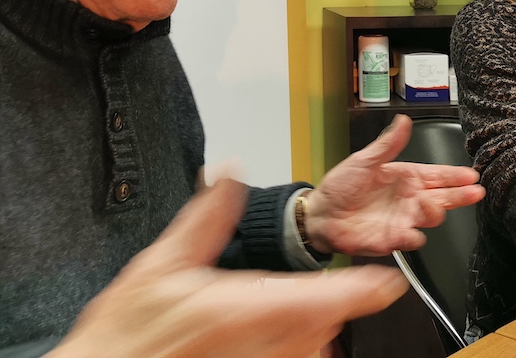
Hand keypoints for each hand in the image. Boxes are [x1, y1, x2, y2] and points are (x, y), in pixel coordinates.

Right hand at [54, 178, 409, 357]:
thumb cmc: (128, 333)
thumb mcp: (161, 263)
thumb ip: (205, 219)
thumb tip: (229, 174)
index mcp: (246, 309)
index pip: (325, 299)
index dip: (364, 290)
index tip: (387, 281)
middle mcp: (262, 346)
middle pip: (326, 326)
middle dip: (337, 303)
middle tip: (344, 284)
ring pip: (312, 350)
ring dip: (318, 329)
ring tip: (307, 309)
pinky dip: (297, 350)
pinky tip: (278, 337)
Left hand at [305, 114, 483, 255]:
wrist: (320, 214)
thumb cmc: (341, 186)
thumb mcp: (365, 160)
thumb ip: (388, 143)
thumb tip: (404, 120)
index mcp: (405, 178)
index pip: (437, 175)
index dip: (455, 176)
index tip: (472, 175)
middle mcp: (409, 200)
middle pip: (442, 198)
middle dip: (460, 195)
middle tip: (474, 192)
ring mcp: (403, 220)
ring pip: (430, 218)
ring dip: (434, 212)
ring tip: (432, 203)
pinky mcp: (392, 239)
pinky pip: (410, 240)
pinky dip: (413, 237)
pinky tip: (413, 232)